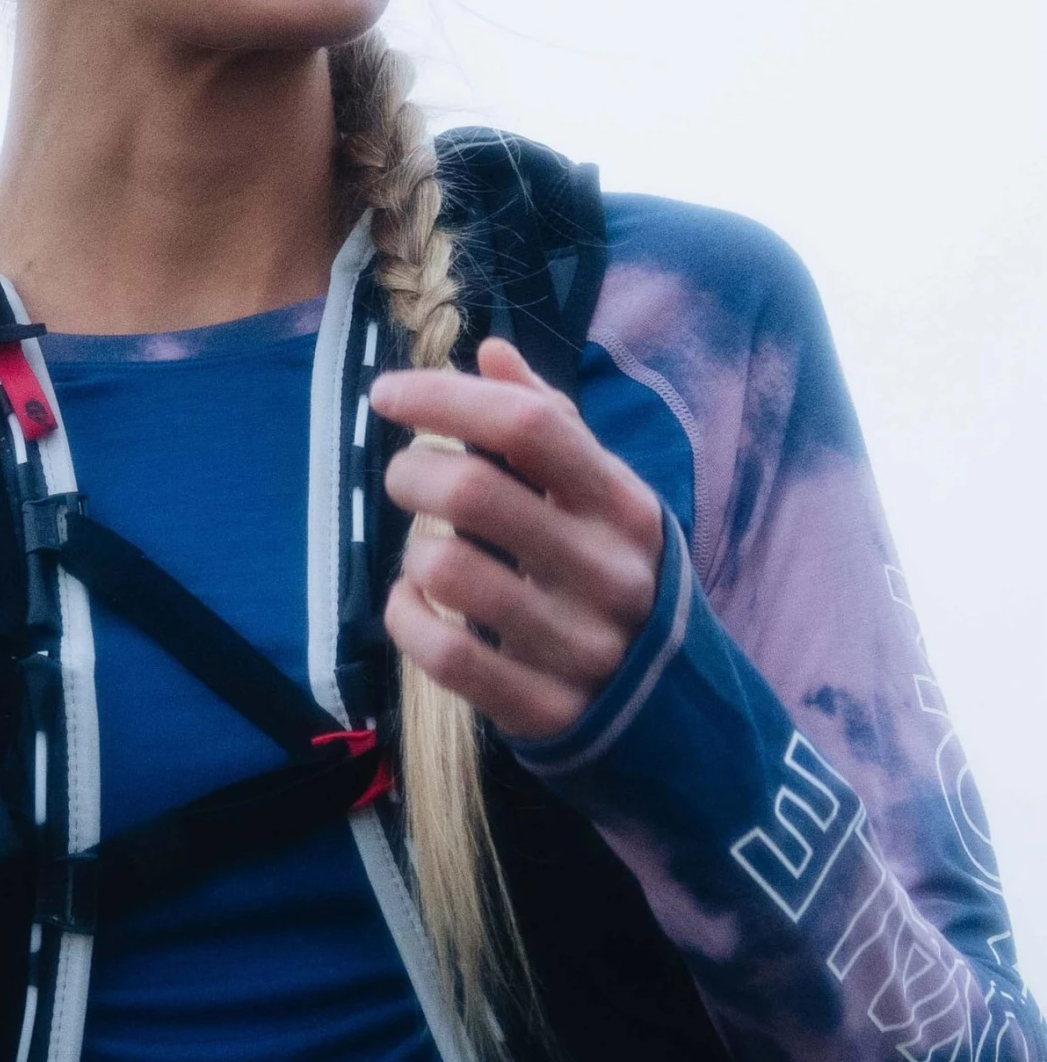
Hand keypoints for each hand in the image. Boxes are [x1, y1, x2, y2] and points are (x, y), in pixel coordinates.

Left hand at [371, 336, 663, 741]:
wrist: (675, 709)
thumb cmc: (614, 574)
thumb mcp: (603, 497)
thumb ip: (550, 423)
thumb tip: (491, 351)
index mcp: (621, 504)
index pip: (529, 425)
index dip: (446, 398)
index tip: (387, 394)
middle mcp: (606, 569)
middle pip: (472, 491)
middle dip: (411, 473)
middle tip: (405, 479)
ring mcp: (577, 644)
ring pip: (445, 570)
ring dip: (412, 551)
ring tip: (426, 551)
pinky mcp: (542, 708)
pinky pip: (442, 653)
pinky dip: (406, 617)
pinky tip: (414, 603)